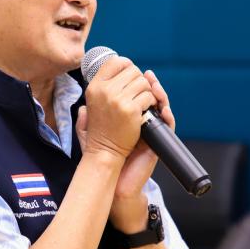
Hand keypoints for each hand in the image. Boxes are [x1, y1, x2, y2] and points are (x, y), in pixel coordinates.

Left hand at [76, 69, 175, 231]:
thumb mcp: (88, 136)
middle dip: (148, 83)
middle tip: (146, 76)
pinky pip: (168, 124)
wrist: (110, 177)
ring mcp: (150, 129)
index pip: (132, 93)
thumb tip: (81, 107)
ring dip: (160, 94)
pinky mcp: (158, 141)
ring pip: (161, 106)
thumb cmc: (100, 157)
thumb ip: (85, 121)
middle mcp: (139, 120)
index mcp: (125, 115)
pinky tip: (162, 107)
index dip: (132, 81)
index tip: (127, 71)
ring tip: (154, 86)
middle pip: (149, 95)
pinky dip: (167, 114)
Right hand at [79, 56, 156, 161]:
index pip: (114, 61)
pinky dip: (151, 104)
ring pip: (144, 83)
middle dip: (139, 81)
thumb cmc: (100, 130)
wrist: (104, 152)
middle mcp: (105, 91)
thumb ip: (101, 87)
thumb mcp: (91, 105)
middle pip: (133, 70)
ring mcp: (119, 100)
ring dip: (147, 92)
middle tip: (138, 94)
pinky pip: (149, 96)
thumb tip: (116, 65)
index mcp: (94, 87)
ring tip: (141, 103)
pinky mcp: (132, 110)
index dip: (127, 65)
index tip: (131, 75)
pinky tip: (145, 112)